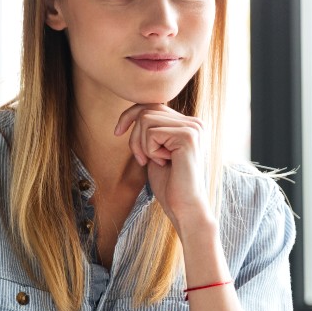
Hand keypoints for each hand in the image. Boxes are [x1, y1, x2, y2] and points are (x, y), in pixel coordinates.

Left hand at [114, 104, 209, 233]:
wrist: (183, 206)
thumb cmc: (168, 184)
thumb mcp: (154, 150)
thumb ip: (150, 131)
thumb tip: (135, 112)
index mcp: (188, 124)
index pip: (153, 104)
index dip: (130, 115)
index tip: (117, 132)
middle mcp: (194, 122)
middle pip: (147, 110)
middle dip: (135, 137)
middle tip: (142, 160)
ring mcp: (193, 127)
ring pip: (146, 119)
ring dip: (141, 144)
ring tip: (154, 161)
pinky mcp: (188, 135)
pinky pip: (151, 132)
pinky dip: (149, 150)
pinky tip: (163, 163)